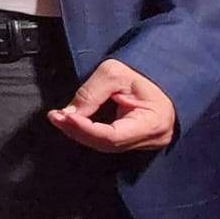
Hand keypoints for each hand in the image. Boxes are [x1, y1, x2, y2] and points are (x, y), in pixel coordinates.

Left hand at [48, 58, 175, 152]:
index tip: (64, 116)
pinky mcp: (134, 141)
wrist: (164, 78)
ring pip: (104, 145)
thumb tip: (68, 113)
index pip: (114, 135)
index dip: (86, 128)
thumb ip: (91, 93)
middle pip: (106, 143)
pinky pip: (107, 141)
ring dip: (78, 132)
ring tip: (58, 118)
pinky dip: (87, 133)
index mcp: (153, 123)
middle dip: (77, 130)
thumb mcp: (116, 74)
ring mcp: (144, 143)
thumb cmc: (143, 74)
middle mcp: (151, 139)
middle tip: (55, 117)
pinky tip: (72, 123)